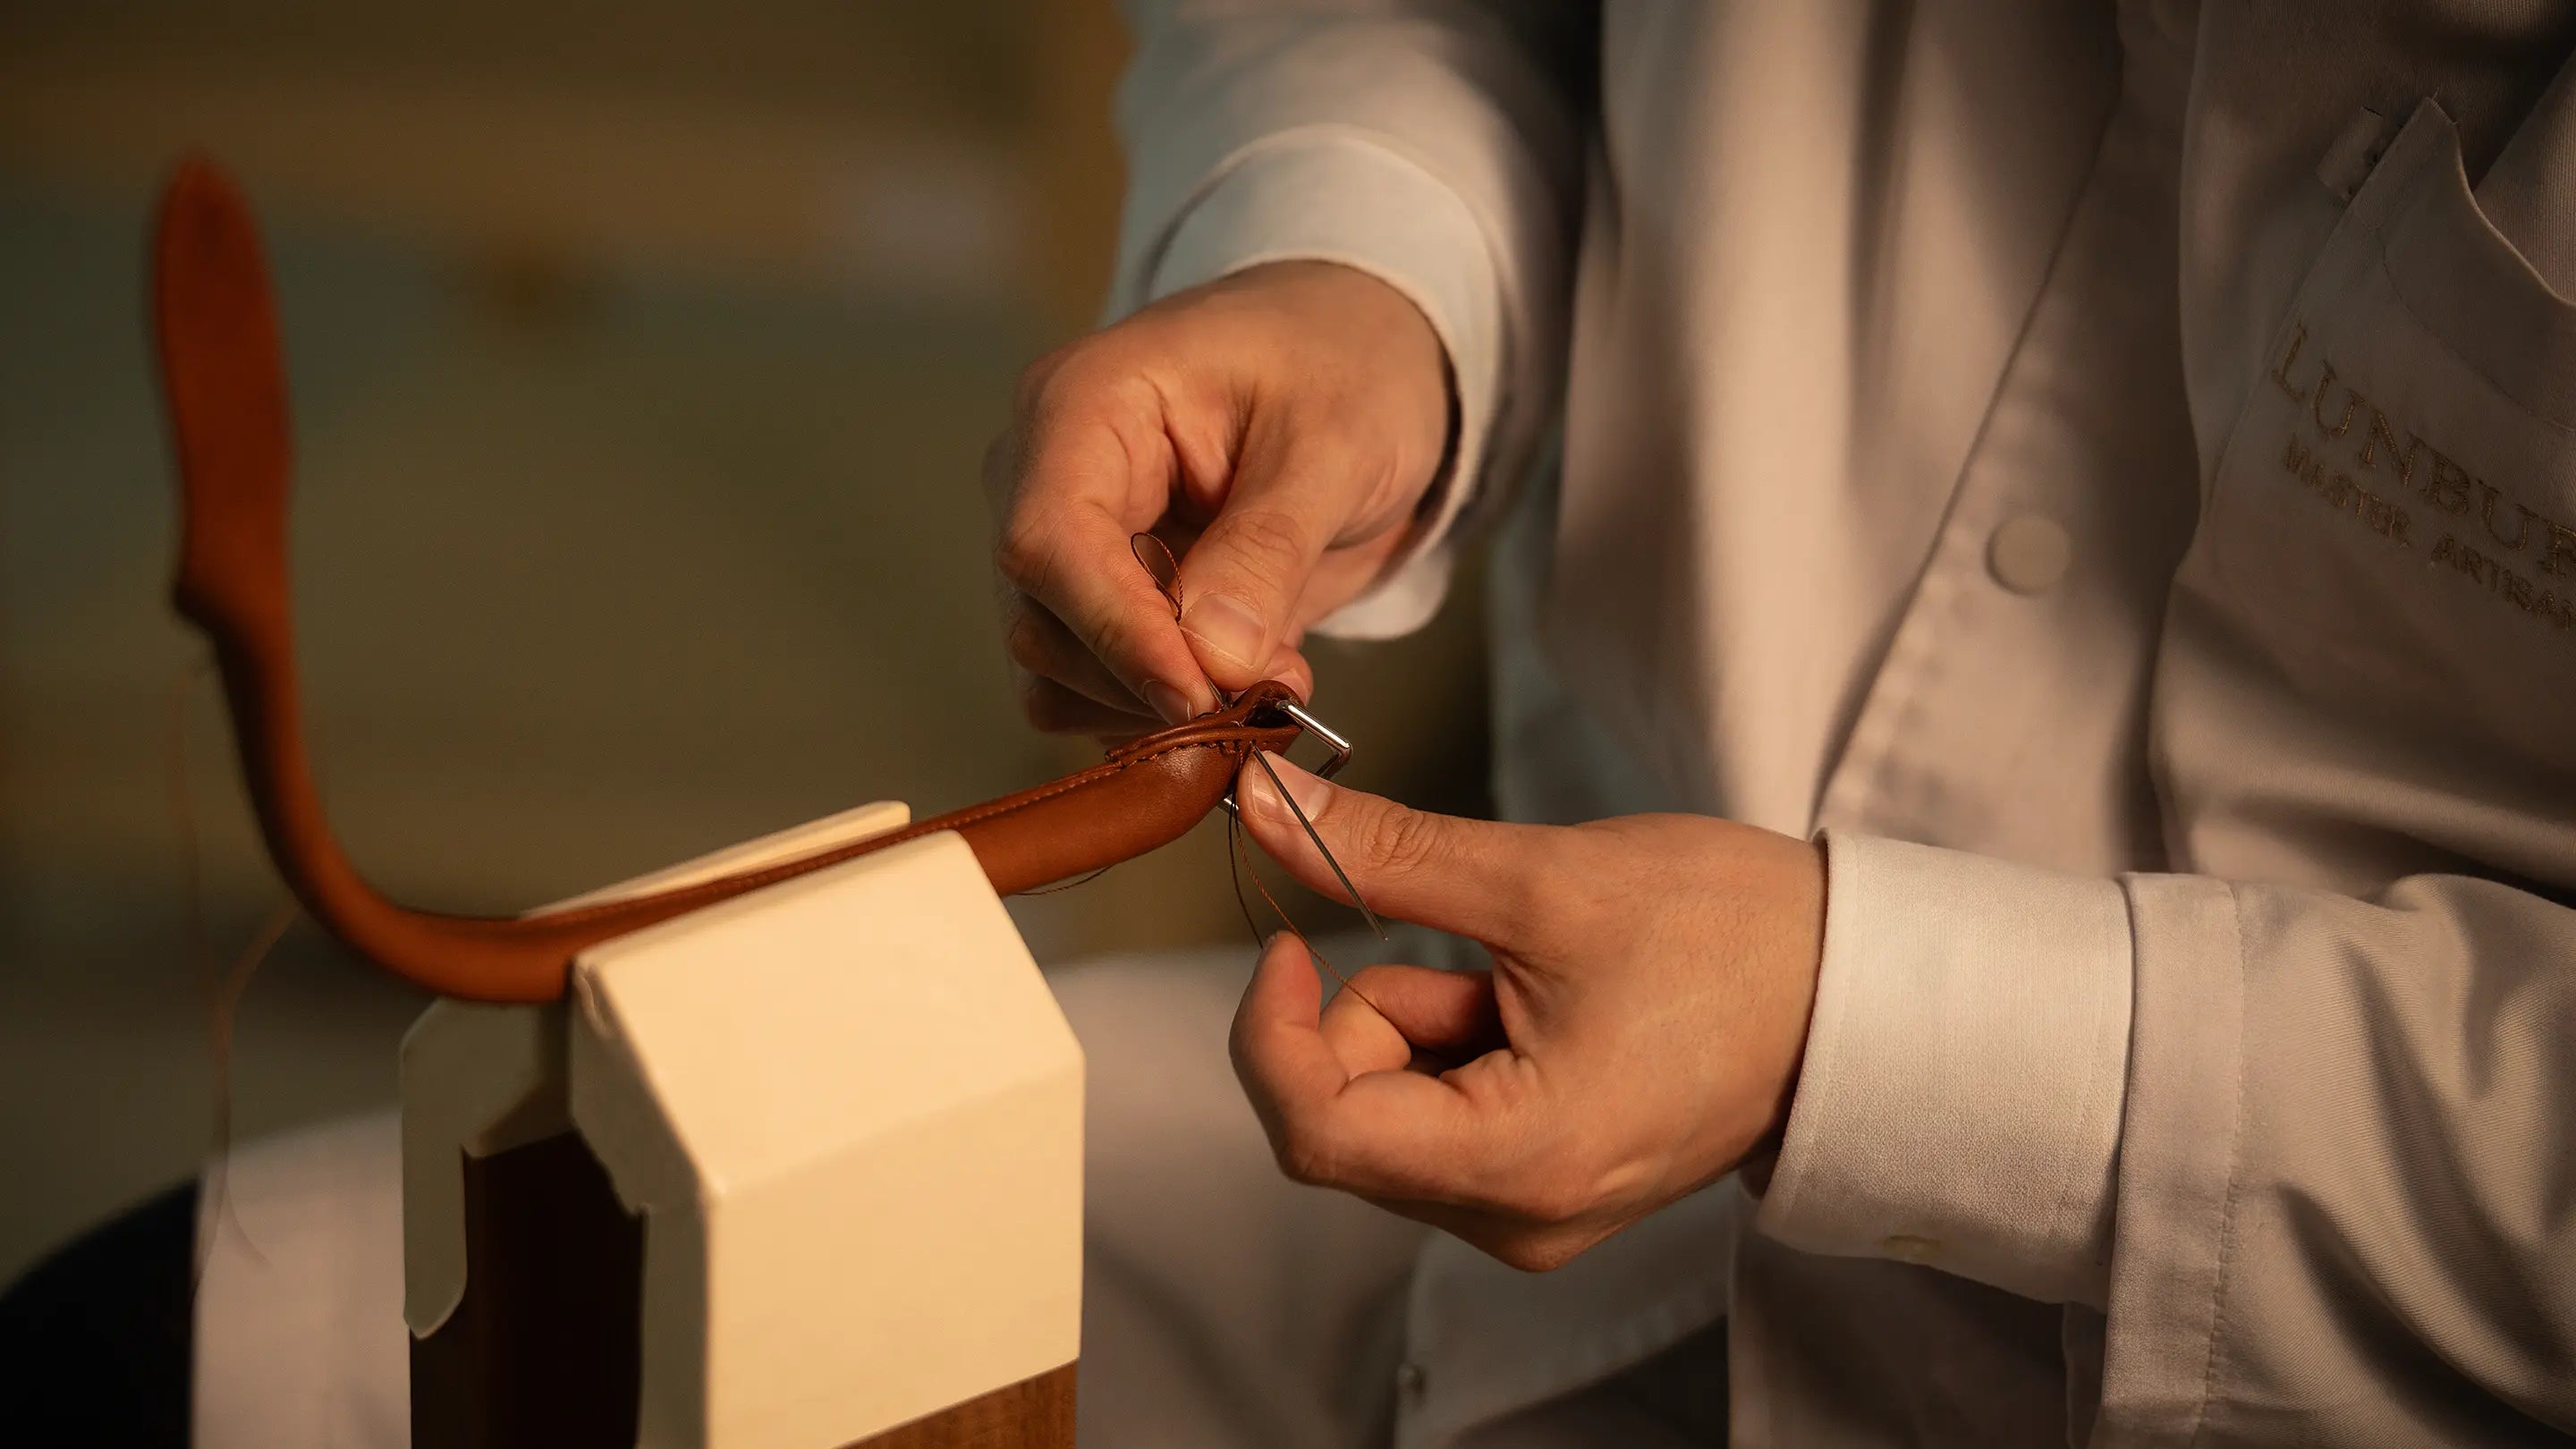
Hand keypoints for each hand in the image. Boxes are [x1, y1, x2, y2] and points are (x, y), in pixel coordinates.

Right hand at [983, 261, 1451, 735]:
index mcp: (1083, 404)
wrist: (1358, 361)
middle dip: (1151, 678)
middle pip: (1042, 621)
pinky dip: (1158, 715)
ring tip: (1271, 678)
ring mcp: (1064, 544)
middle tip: (1271, 690)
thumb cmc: (1342, 365)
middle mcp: (1045, 476)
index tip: (1200, 691)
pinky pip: (1089, 690)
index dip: (1115, 631)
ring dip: (1157, 709)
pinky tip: (1239, 684)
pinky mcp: (1095, 599)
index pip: (1049, 541)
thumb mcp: (1336, 443)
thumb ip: (1269, 549)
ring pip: (1054, 673)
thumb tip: (1214, 659)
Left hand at [1229, 756, 1826, 1270]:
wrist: (1856, 987)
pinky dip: (1454, 1049)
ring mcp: (1533, 1213)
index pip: (1315, 1133)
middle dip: (1370, 1016)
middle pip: (1345, 1123)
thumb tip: (1268, 806)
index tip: (1289, 943)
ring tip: (1531, 980)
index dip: (1271, 1031)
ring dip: (1420, 1026)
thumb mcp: (1542, 878)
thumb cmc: (1733, 935)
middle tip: (1470, 951)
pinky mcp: (1547, 1190)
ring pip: (1386, 1116)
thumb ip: (1386, 852)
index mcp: (1520, 1164)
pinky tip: (1539, 1010)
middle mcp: (1518, 1219)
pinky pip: (1439, 1122)